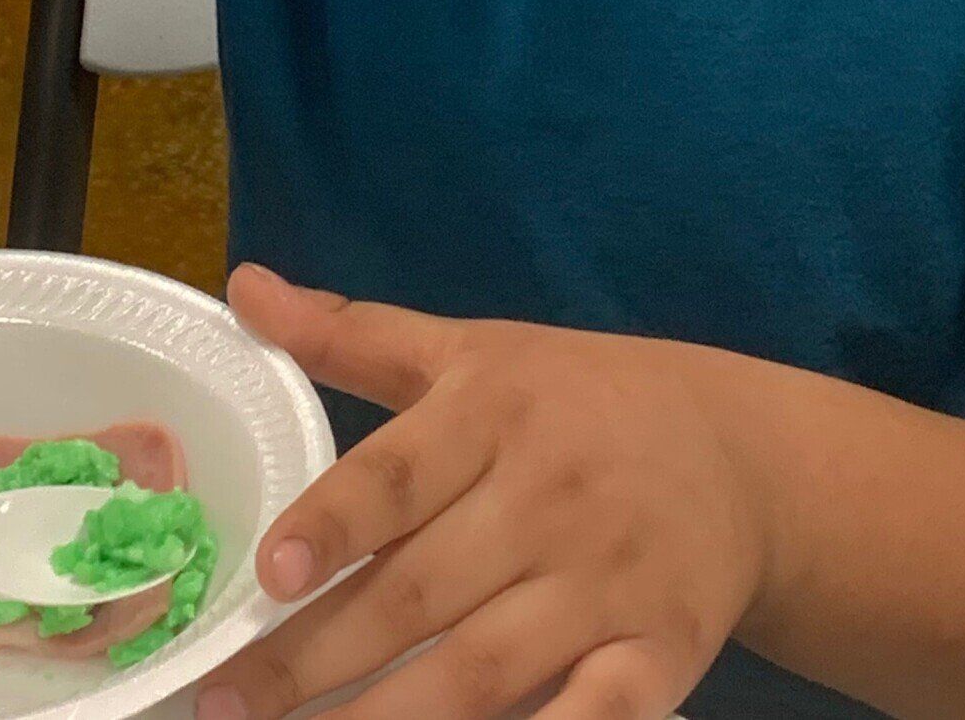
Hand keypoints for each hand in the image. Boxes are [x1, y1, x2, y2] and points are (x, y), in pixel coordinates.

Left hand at [197, 266, 775, 719]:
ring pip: (484, 669)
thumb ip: (351, 333)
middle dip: (317, 659)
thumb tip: (244, 287)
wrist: (740, 453)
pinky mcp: (659, 654)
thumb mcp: (472, 350)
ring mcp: (603, 583)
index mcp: (493, 411)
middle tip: (224, 707)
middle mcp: (545, 497)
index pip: (400, 473)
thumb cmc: (576, 398)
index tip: (272, 572)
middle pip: (420, 592)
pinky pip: (597, 716)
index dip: (336, 521)